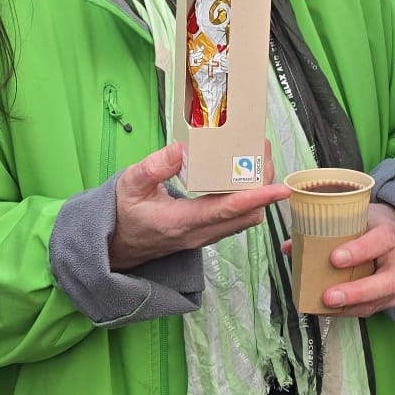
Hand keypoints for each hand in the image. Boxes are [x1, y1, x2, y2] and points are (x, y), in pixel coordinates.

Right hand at [107, 141, 288, 271]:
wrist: (115, 246)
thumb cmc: (122, 213)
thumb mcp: (129, 184)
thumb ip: (153, 168)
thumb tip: (180, 149)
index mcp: (181, 222)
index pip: (227, 210)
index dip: (257, 198)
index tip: (280, 188)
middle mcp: (198, 233)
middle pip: (246, 216)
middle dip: (263, 189)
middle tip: (264, 154)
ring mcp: (203, 237)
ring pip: (244, 221)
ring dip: (257, 196)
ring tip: (257, 162)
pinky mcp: (204, 235)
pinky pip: (234, 221)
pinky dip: (246, 202)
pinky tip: (242, 180)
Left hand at [284, 202, 394, 316]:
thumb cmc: (369, 226)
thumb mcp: (353, 218)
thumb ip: (324, 230)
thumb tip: (289, 247)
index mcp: (389, 234)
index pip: (381, 241)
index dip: (360, 251)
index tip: (334, 258)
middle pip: (386, 281)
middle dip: (356, 291)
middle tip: (328, 296)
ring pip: (378, 300)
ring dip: (350, 306)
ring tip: (324, 307)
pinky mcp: (390, 298)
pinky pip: (371, 309)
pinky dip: (348, 311)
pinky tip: (328, 310)